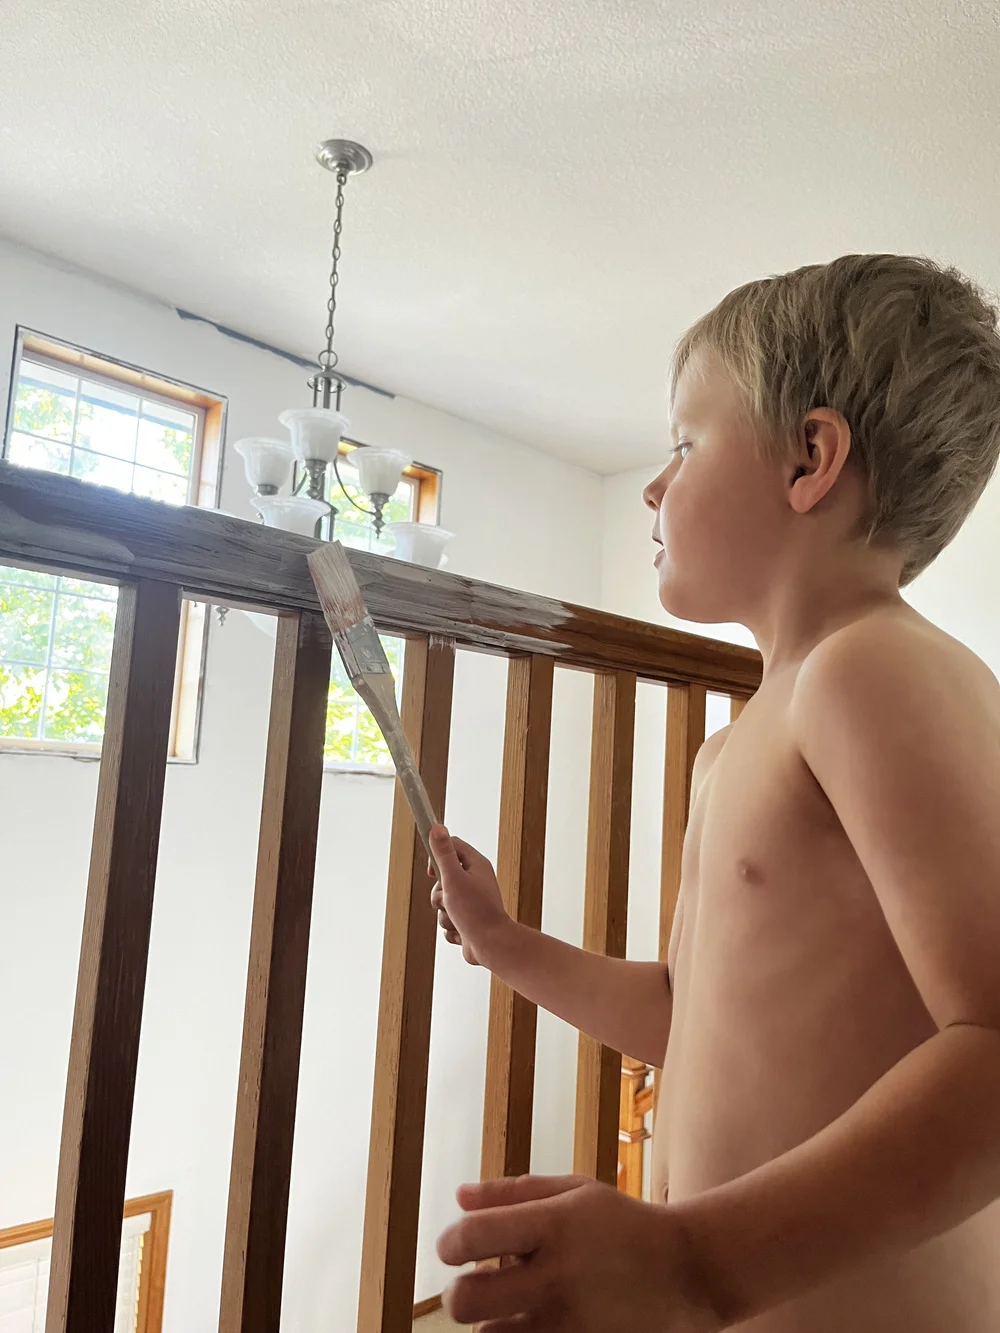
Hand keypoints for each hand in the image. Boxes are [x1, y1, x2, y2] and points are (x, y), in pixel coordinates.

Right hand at [428, 825, 509, 966]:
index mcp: (476, 865)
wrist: (491, 946)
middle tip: (448, 899)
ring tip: (458, 919)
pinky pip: (448, 920)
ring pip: (443, 902)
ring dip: (445, 914)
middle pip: (444, 878)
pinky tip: (463, 932)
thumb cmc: (475, 911)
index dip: (438, 855)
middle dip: (439, 893)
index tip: (432, 872)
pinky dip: (451, 928)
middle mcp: (476, 881)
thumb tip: (437, 828)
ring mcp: (473, 901)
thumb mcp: (453, 878)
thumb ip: (443, 854)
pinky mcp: (469, 920)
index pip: (452, 846)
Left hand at [437, 1174, 723, 1331]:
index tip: (455, 1247)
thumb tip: (459, 1196)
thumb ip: (513, 1193)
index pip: (471, 1236)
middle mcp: (556, 1278)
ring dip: (490, 1325)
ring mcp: (569, 1324)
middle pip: (466, 1301)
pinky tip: (534, 1325)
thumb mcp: (575, 1192)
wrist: (688, 1273)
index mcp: (553, 1226)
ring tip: (513, 1308)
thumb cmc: (622, 1225)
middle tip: (475, 1285)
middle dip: (459, 1293)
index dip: (449, 1243)